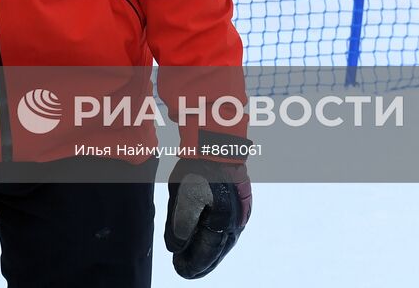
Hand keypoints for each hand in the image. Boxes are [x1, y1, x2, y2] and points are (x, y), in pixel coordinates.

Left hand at [165, 158, 250, 278]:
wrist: (218, 146)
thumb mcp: (183, 195)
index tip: (181, 271)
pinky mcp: (241, 206)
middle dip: (202, 262)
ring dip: (211, 253)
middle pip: (217, 250)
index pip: (206, 252)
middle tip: (187, 271)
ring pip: (225, 242)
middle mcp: (235, 221)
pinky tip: (209, 242)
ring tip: (198, 261)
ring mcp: (240, 214)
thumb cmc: (199, 169)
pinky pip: (229, 231)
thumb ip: (180, 223)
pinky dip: (218, 240)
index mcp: (221, 221)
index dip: (193, 264)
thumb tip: (177, 247)